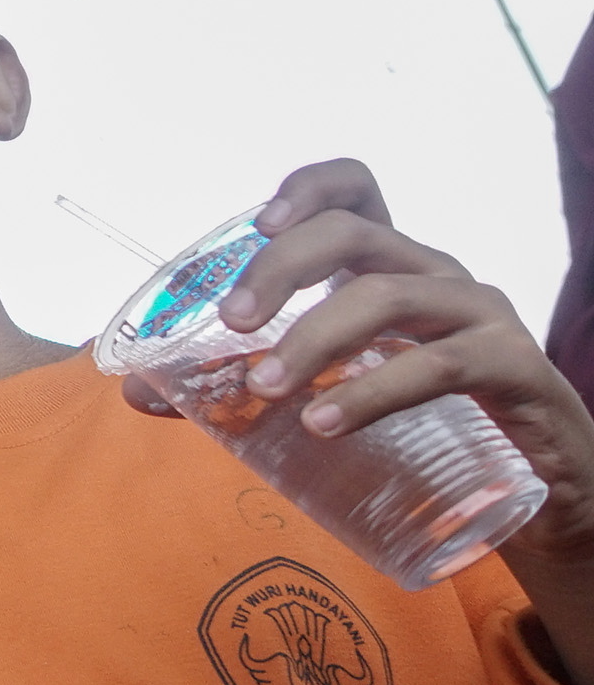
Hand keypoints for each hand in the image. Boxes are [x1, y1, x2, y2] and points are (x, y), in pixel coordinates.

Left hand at [125, 160, 593, 567]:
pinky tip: (324, 423)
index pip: (358, 191)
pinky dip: (372, 390)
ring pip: (387, 296)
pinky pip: (440, 364)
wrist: (545, 498)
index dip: (310, 186)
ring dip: (315, 338)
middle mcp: (437, 277)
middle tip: (234, 324)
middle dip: (282, 270)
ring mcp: (482, 317)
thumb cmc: (430, 430)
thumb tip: (140, 390)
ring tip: (267, 389)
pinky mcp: (517, 371)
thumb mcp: (336, 393)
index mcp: (392, 268)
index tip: (261, 221)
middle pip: (354, 236)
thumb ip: (244, 386)